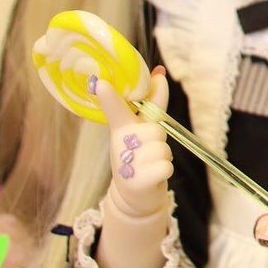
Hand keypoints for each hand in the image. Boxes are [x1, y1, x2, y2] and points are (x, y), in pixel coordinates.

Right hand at [96, 69, 172, 217]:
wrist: (135, 195)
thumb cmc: (140, 154)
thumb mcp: (141, 128)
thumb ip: (152, 101)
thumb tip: (160, 72)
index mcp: (121, 128)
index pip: (117, 109)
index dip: (111, 97)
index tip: (101, 83)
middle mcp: (121, 144)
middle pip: (155, 130)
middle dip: (158, 139)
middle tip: (147, 150)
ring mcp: (127, 164)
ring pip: (163, 149)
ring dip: (163, 156)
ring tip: (149, 164)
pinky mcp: (137, 181)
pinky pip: (166, 166)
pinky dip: (164, 171)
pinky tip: (152, 176)